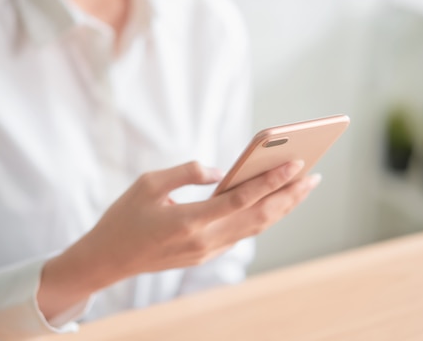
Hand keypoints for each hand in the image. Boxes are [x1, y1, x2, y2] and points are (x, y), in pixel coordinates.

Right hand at [38, 161, 319, 319]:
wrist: (108, 259)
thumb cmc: (124, 217)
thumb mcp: (149, 184)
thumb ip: (188, 173)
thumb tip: (220, 171)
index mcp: (191, 220)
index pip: (242, 199)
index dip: (272, 181)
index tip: (296, 163)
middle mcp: (205, 240)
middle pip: (259, 217)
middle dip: (290, 196)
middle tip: (314, 175)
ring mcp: (207, 251)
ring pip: (255, 228)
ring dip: (281, 208)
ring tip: (302, 188)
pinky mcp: (205, 255)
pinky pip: (241, 233)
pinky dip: (261, 217)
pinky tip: (272, 202)